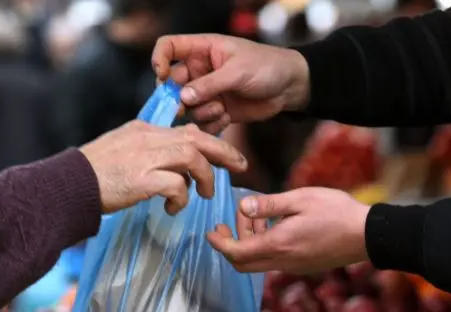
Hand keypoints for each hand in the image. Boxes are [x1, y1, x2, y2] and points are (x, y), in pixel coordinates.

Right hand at [81, 121, 247, 214]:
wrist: (67, 185)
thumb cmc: (93, 174)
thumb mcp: (122, 150)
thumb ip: (148, 150)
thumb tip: (176, 165)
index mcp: (145, 130)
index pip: (186, 130)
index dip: (211, 142)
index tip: (225, 155)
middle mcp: (148, 139)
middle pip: (197, 138)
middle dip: (224, 152)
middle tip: (240, 166)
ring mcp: (146, 158)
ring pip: (192, 158)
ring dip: (205, 178)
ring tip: (204, 195)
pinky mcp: (142, 179)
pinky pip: (177, 185)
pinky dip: (181, 198)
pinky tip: (173, 209)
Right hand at [151, 34, 309, 133]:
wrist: (290, 87)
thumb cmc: (267, 67)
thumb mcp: (238, 72)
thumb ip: (209, 84)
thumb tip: (183, 97)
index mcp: (202, 50)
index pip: (168, 47)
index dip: (159, 60)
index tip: (162, 76)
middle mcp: (200, 71)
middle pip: (172, 84)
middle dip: (178, 98)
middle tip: (186, 108)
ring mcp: (208, 92)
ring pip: (187, 107)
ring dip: (200, 112)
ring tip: (220, 109)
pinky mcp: (217, 110)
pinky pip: (202, 122)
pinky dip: (211, 124)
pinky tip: (227, 117)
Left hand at [207, 187, 370, 273]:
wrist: (368, 235)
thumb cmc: (337, 212)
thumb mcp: (300, 199)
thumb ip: (269, 205)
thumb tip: (242, 207)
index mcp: (278, 245)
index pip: (236, 253)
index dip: (219, 243)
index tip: (211, 231)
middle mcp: (282, 261)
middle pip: (243, 264)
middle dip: (230, 244)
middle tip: (229, 223)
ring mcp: (293, 267)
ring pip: (258, 262)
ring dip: (250, 242)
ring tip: (258, 216)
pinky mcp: (303, 266)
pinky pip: (274, 261)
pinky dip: (265, 246)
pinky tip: (275, 226)